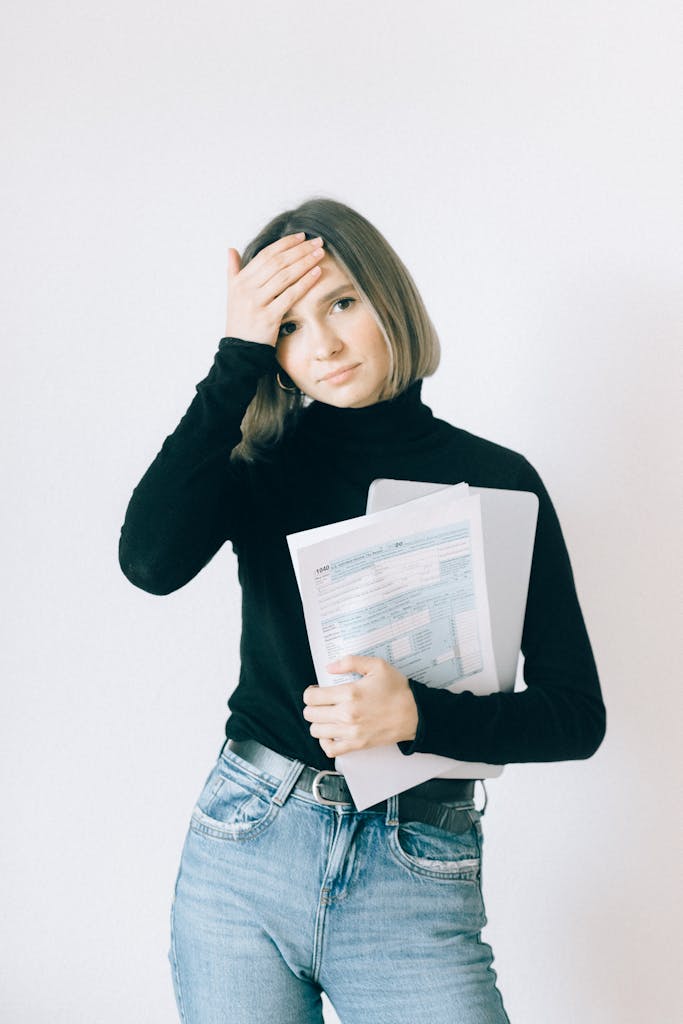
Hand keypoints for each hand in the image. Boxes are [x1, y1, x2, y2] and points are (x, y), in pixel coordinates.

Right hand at [224, 233, 325, 345]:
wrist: (240, 350)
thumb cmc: (240, 322)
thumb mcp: (232, 294)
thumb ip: (233, 271)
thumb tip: (231, 249)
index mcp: (240, 281)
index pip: (265, 255)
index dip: (285, 243)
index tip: (302, 237)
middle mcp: (246, 289)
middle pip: (277, 262)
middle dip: (299, 250)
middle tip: (318, 242)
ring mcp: (256, 303)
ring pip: (284, 276)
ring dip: (305, 262)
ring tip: (320, 254)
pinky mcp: (268, 317)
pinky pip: (290, 295)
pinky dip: (305, 283)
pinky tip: (317, 273)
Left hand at [302, 655, 418, 757]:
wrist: (415, 714)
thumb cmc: (397, 689)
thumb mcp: (377, 666)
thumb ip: (351, 662)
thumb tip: (329, 667)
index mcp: (349, 693)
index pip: (312, 697)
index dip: (310, 692)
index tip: (317, 691)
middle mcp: (346, 714)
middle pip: (310, 714)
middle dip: (312, 707)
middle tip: (322, 703)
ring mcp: (350, 732)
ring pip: (316, 731)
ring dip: (318, 723)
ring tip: (327, 716)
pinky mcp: (357, 745)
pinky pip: (330, 749)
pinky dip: (325, 742)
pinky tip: (331, 734)